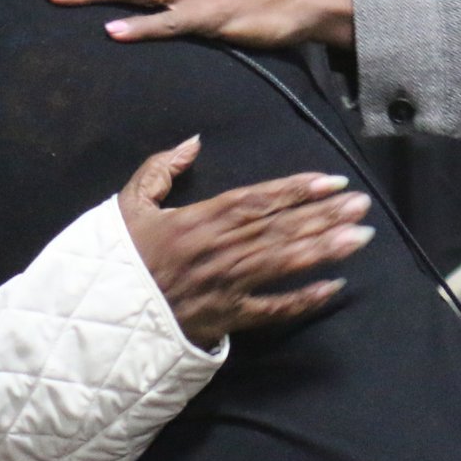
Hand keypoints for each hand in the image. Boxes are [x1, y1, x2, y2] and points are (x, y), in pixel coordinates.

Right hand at [117, 136, 372, 348]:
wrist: (98, 317)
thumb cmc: (116, 260)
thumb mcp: (129, 204)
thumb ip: (160, 168)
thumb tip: (194, 141)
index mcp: (198, 220)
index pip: (257, 200)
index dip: (296, 189)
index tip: (331, 181)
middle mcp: (219, 251)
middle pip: (280, 229)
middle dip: (324, 215)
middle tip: (362, 203)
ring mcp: (226, 287)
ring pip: (284, 264)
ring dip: (325, 248)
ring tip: (361, 236)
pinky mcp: (226, 319)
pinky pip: (271, 311)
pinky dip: (303, 301)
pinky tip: (334, 287)